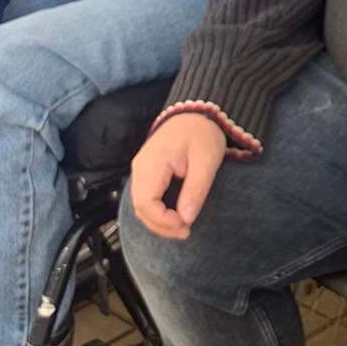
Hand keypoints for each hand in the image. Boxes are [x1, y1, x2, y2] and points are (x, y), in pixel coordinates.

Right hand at [128, 111, 227, 239]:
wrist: (195, 114)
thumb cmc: (201, 132)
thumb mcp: (206, 161)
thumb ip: (195, 190)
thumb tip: (186, 218)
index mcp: (152, 163)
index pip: (146, 202)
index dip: (163, 221)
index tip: (185, 225)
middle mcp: (141, 168)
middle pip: (140, 208)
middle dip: (161, 226)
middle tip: (186, 231)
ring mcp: (142, 170)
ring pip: (141, 206)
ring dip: (159, 221)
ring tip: (182, 227)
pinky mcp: (148, 172)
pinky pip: (146, 198)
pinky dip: (158, 212)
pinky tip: (175, 216)